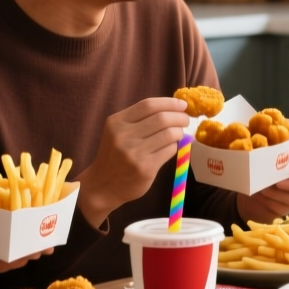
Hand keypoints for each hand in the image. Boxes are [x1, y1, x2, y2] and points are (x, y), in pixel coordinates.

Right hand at [76, 97, 190, 226]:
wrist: (103, 185)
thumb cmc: (115, 155)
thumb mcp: (118, 132)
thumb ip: (140, 119)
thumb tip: (174, 108)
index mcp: (116, 122)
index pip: (148, 105)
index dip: (169, 103)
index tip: (183, 104)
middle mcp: (123, 135)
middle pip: (162, 118)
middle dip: (180, 117)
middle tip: (185, 120)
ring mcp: (134, 152)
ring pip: (169, 134)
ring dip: (179, 132)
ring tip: (179, 134)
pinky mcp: (145, 168)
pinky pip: (169, 150)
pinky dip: (175, 147)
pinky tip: (171, 148)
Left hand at [235, 157, 288, 223]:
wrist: (246, 195)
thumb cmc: (257, 174)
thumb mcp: (261, 164)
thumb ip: (270, 160)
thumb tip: (269, 155)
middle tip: (277, 183)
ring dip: (277, 195)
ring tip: (263, 190)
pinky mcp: (283, 209)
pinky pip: (282, 208)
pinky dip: (270, 203)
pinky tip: (260, 198)